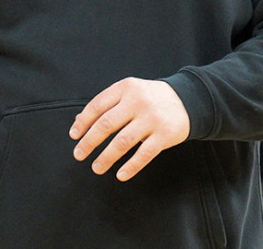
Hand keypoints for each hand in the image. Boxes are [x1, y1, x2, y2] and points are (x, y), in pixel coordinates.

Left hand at [69, 78, 189, 181]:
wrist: (188, 100)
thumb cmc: (152, 98)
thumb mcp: (130, 92)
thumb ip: (106, 105)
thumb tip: (78, 122)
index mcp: (126, 87)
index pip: (98, 105)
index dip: (83, 122)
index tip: (74, 136)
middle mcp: (138, 101)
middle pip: (106, 125)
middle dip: (89, 142)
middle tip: (79, 155)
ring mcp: (152, 118)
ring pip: (122, 142)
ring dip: (106, 158)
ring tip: (96, 167)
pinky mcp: (165, 135)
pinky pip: (144, 154)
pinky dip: (131, 167)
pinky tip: (121, 175)